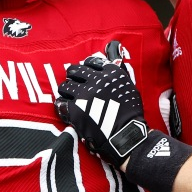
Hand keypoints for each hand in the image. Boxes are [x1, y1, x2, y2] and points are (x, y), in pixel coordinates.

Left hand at [57, 40, 191, 191]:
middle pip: (74, 70)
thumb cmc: (131, 114)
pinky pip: (60, 103)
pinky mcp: (75, 110)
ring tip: (68, 98)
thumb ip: (117, 73)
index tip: (85, 74)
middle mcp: (96, 80)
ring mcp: (84, 95)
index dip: (86, 67)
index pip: (91, 62)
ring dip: (65, 91)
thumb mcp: (129, 87)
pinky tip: (65, 109)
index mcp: (111, 73)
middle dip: (72, 77)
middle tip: (74, 84)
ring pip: (64, 86)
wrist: (127, 136)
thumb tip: (111, 56)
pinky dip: (61, 106)